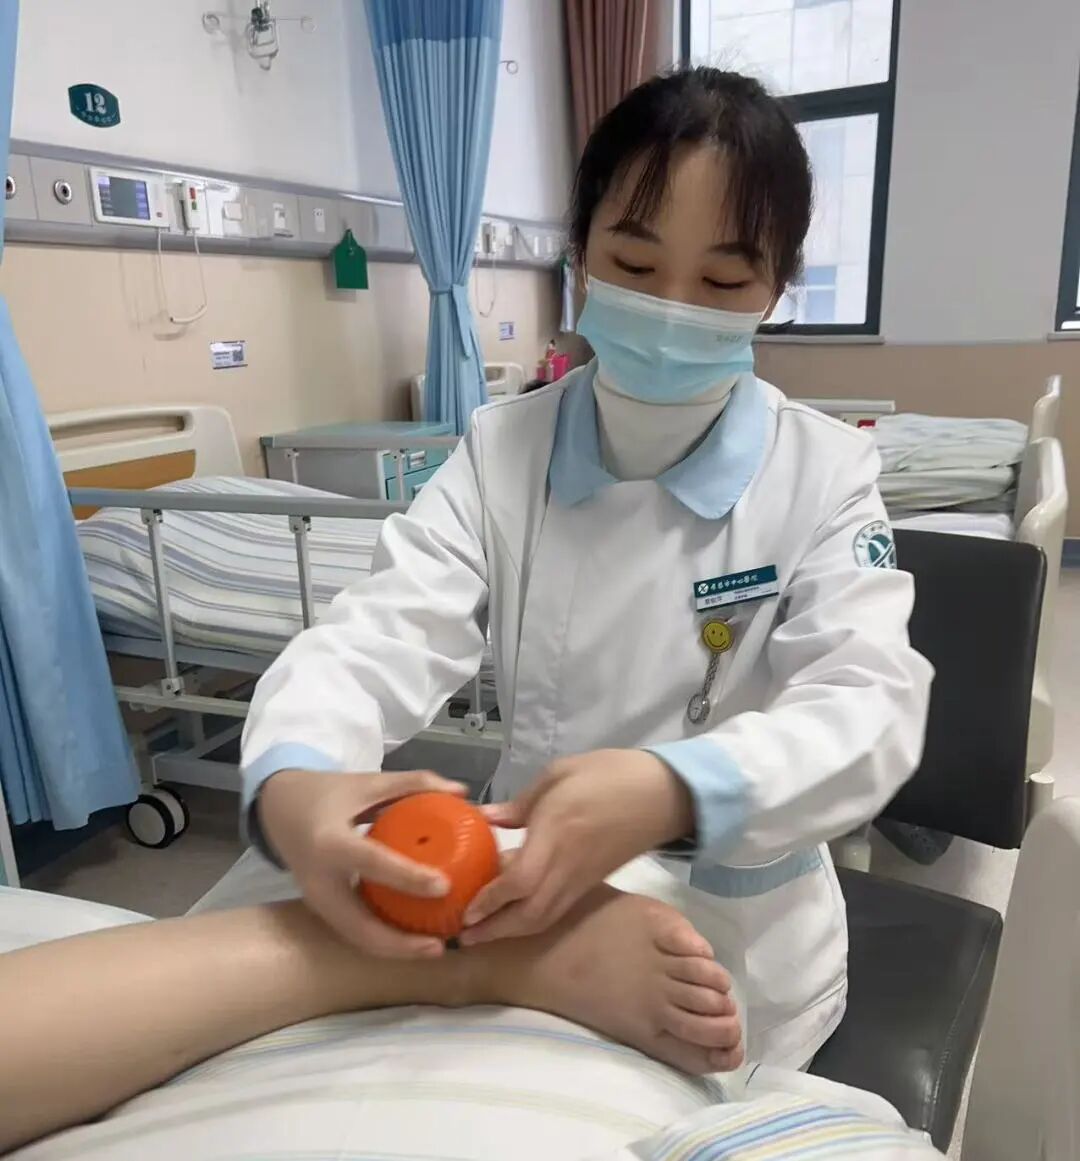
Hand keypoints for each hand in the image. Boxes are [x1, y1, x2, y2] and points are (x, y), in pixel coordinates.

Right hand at [258, 768, 466, 958]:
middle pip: (359, 927)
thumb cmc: (326, 793)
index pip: (372, 863)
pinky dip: (383, 938)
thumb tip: (462, 791)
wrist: (277, 808)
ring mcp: (317, 902)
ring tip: (435, 948)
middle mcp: (319, 881)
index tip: (444, 886)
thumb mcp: (367, 781)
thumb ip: (413, 783)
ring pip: (357, 938)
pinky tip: (415, 936)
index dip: (408, 877)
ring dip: (394, 949)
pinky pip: (354, 930)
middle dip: (400, 945)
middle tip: (441, 946)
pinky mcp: (322, 910)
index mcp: (329, 843)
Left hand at [459, 750, 693, 944]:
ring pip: (544, 917)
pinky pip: (557, 910)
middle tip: (465, 936)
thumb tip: (485, 819)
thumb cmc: (609, 774)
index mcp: (556, 833)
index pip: (519, 880)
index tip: (465, 909)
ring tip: (483, 934)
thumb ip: (520, 803)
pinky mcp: (592, 882)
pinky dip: (533, 921)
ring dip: (512, 931)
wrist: (661, 793)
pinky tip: (516, 916)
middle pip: (530, 913)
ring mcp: (582, 878)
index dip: (490, 900)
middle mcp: (567, 865)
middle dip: (496, 930)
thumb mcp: (558, 774)